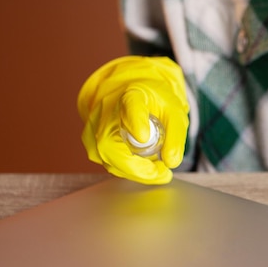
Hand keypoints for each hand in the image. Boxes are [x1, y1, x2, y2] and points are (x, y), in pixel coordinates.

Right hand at [77, 56, 188, 183]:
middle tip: (162, 172)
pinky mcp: (91, 144)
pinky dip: (130, 172)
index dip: (135, 122)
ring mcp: (95, 128)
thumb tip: (171, 162)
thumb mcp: (173, 111)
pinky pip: (109, 164)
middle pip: (110, 144)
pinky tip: (146, 170)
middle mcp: (106, 110)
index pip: (131, 106)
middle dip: (137, 167)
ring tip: (160, 171)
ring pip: (109, 159)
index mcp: (132, 95)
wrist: (128, 93)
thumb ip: (175, 136)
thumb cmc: (152, 102)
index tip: (143, 136)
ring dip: (137, 172)